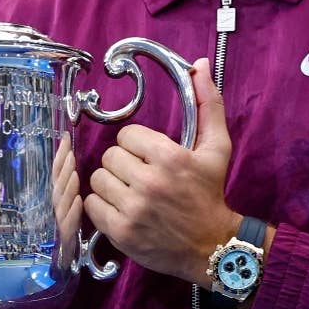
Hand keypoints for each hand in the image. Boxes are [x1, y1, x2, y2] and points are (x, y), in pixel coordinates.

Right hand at [52, 132, 81, 270]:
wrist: (68, 269)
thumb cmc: (89, 235)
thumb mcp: (94, 205)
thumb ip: (92, 186)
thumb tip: (89, 161)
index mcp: (63, 201)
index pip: (60, 176)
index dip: (62, 158)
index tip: (66, 139)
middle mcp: (57, 212)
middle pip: (58, 187)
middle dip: (62, 168)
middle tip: (69, 151)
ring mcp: (58, 227)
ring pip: (60, 205)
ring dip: (67, 187)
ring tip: (74, 172)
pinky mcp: (64, 245)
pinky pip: (67, 228)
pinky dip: (72, 214)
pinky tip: (78, 202)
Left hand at [84, 58, 240, 286]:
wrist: (210, 244)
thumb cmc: (210, 191)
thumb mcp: (217, 147)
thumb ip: (209, 104)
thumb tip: (198, 64)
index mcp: (170, 158)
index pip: (127, 135)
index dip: (137, 143)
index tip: (149, 155)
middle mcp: (149, 182)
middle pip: (110, 156)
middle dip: (124, 163)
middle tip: (140, 174)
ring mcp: (133, 209)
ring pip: (97, 180)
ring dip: (111, 183)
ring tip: (130, 191)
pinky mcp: (120, 232)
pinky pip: (91, 205)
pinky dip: (102, 205)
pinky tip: (121, 207)